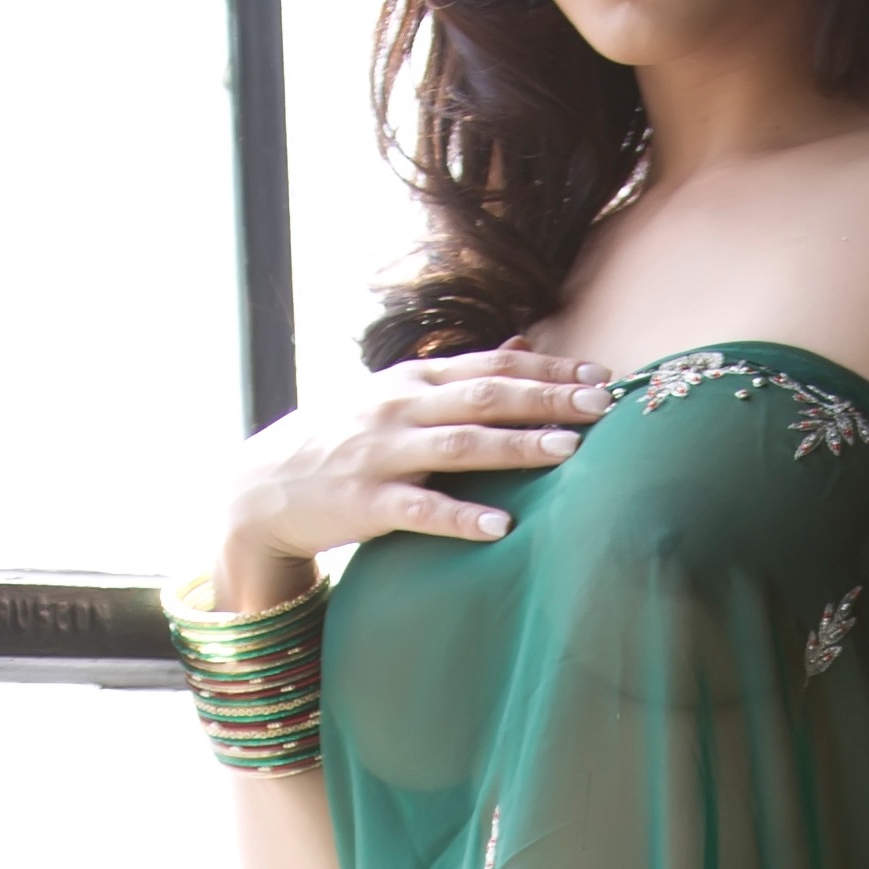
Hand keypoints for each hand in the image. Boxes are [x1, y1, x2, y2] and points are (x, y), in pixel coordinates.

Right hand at [216, 341, 612, 604]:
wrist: (265, 485)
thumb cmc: (344, 441)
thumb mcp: (397, 396)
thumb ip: (460, 375)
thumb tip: (521, 342)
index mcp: (415, 382)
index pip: (493, 366)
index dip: (549, 368)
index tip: (601, 375)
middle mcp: (401, 409)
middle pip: (486, 397)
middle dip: (548, 398)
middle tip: (603, 405)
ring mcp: (382, 455)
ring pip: (459, 445)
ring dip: (516, 446)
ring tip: (568, 451)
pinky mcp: (366, 504)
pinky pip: (420, 510)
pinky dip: (461, 517)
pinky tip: (501, 526)